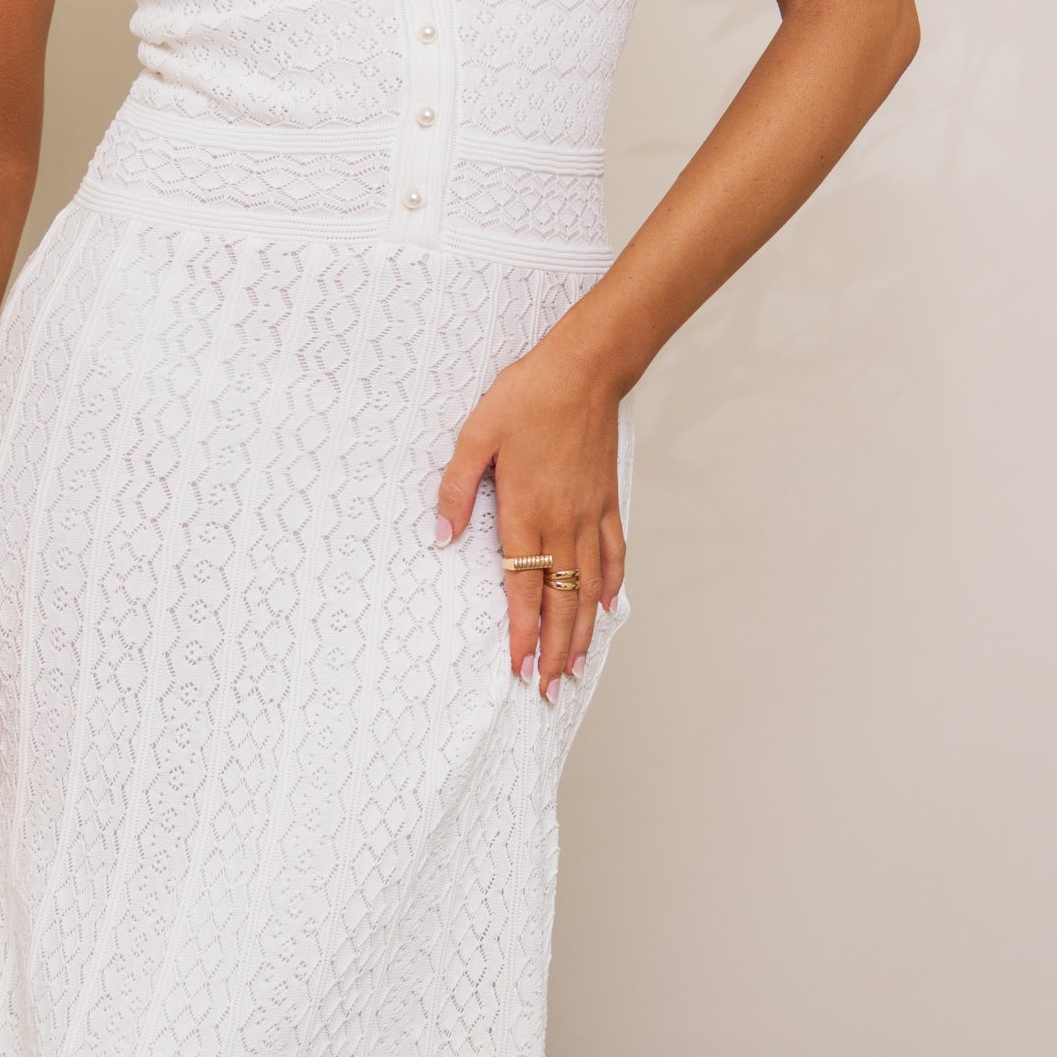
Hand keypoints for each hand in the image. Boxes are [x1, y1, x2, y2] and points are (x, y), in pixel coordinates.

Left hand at [436, 326, 624, 697]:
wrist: (585, 369)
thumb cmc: (528, 398)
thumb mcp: (476, 436)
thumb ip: (456, 489)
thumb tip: (442, 535)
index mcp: (526, 512)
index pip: (522, 589)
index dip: (520, 633)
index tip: (516, 667)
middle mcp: (562, 523)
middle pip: (560, 601)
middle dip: (552, 650)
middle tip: (547, 688)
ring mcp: (589, 515)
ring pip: (588, 587)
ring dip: (581, 631)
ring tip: (574, 666)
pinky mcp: (607, 501)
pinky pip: (613, 554)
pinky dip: (611, 586)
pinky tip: (606, 609)